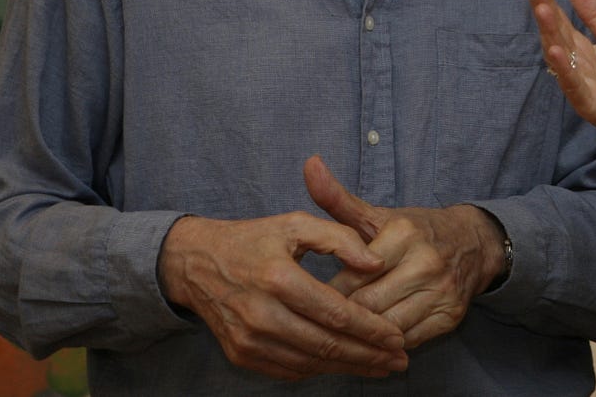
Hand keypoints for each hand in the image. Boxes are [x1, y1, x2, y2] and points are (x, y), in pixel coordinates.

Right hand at [158, 212, 406, 380]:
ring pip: (310, 363)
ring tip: (381, 366)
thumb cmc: (254, 239)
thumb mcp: (296, 224)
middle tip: (399, 360)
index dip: (371, 329)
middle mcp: (261, 314)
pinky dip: (320, 370)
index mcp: (279, 278)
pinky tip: (345, 365)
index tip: (397, 337)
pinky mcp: (241, 355)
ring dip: (349, 368)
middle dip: (368, 356)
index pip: (335, 313)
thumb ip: (339, 239)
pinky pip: (289, 370)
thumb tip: (375, 264)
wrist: (196, 263)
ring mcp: (249, 340)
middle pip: (326, 345)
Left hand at [305, 156, 502, 348]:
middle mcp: (426, 263)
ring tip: (339, 336)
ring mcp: (441, 291)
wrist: (472, 243)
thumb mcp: (378, 216)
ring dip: (361, 335)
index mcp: (404, 234)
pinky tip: (369, 341)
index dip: (328, 291)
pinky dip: (385, 344)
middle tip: (318, 323)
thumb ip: (338, 198)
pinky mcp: (450, 316)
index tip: (311, 298)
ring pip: (387, 327)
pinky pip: (407, 340)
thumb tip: (309, 164)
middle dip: (341, 316)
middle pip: (368, 304)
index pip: (354, 275)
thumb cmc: (414, 231)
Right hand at [515, 0, 595, 174]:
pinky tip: (555, 50)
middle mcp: (574, 64)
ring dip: (549, 31)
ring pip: (560, 54)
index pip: (557, 16)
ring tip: (541, 6)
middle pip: (553, 29)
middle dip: (540, 3)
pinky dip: (564, 68)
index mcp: (580, 48)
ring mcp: (579, 84)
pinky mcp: (590, 104)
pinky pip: (574, 84)